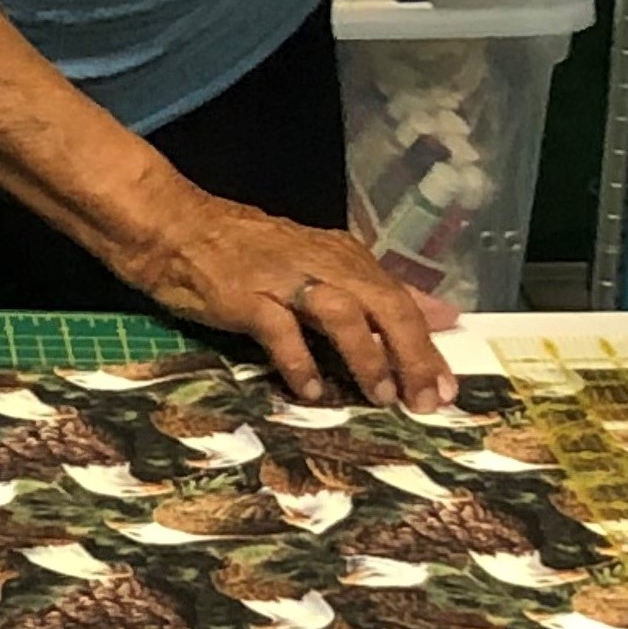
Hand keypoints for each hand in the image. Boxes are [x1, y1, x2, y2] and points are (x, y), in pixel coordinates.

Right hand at [108, 180, 457, 411]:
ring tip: (379, 397)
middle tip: (427, 400)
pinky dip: (300, 363)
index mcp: (343, 256)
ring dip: (366, 357)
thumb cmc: (250, 251)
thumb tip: (441, 314)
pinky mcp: (246, 296)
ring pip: (342, 314)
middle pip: (383, 305)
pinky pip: (281, 331)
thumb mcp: (322, 264)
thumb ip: (376, 290)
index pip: (400, 299)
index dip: (428, 345)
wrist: (177, 228)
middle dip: (412, 355)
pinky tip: (311, 392)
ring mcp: (284, 278)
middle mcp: (322, 263)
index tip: (450, 388)